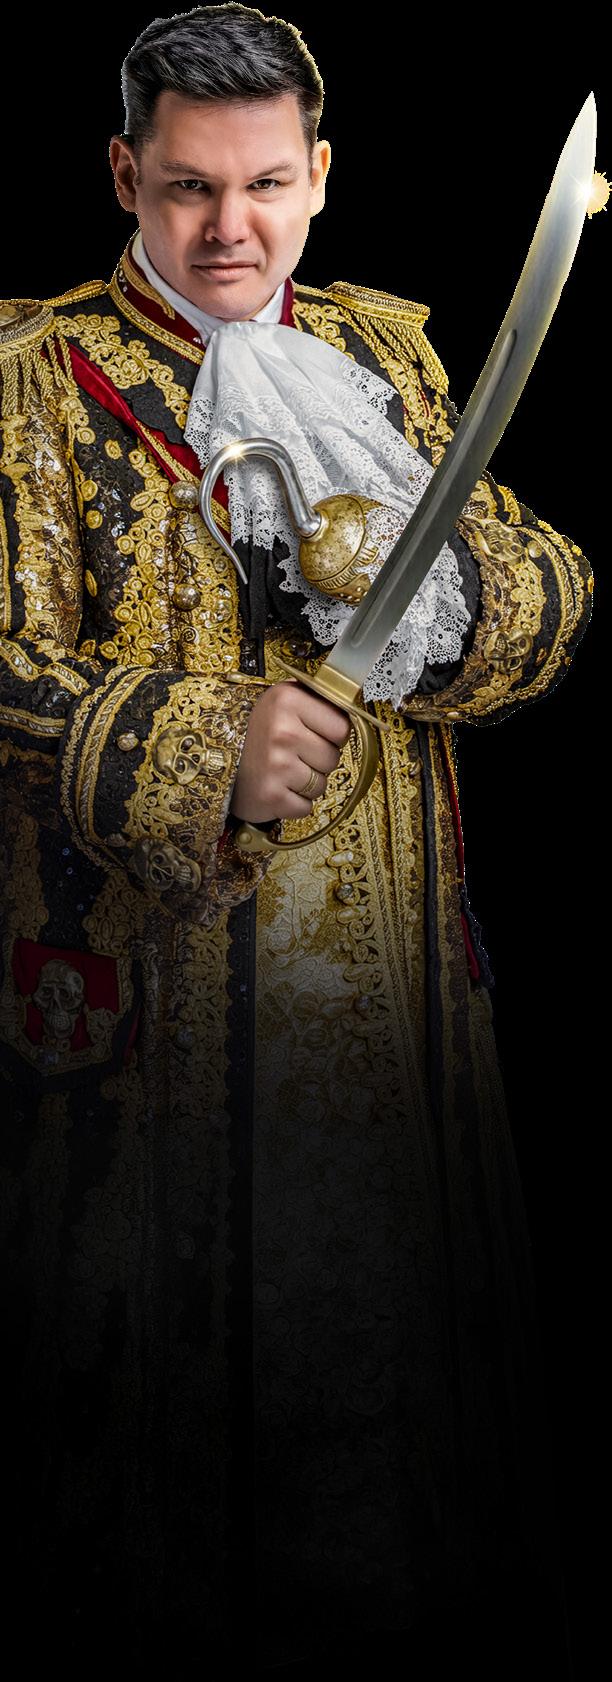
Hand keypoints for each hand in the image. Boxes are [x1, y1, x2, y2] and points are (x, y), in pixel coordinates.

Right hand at [228, 679, 351, 822]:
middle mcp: (282, 730)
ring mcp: (277, 765)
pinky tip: (276, 788)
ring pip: (321, 785)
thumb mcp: (280, 701)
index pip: (341, 728)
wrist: (213, 762)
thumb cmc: (255, 733)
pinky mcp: (271, 795)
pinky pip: (305, 807)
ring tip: (281, 772)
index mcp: (287, 699)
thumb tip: (353, 700)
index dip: (329, 735)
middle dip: (317, 761)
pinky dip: (293, 804)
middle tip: (290, 755)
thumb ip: (316, 698)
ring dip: (306, 784)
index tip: (310, 734)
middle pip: (333, 759)